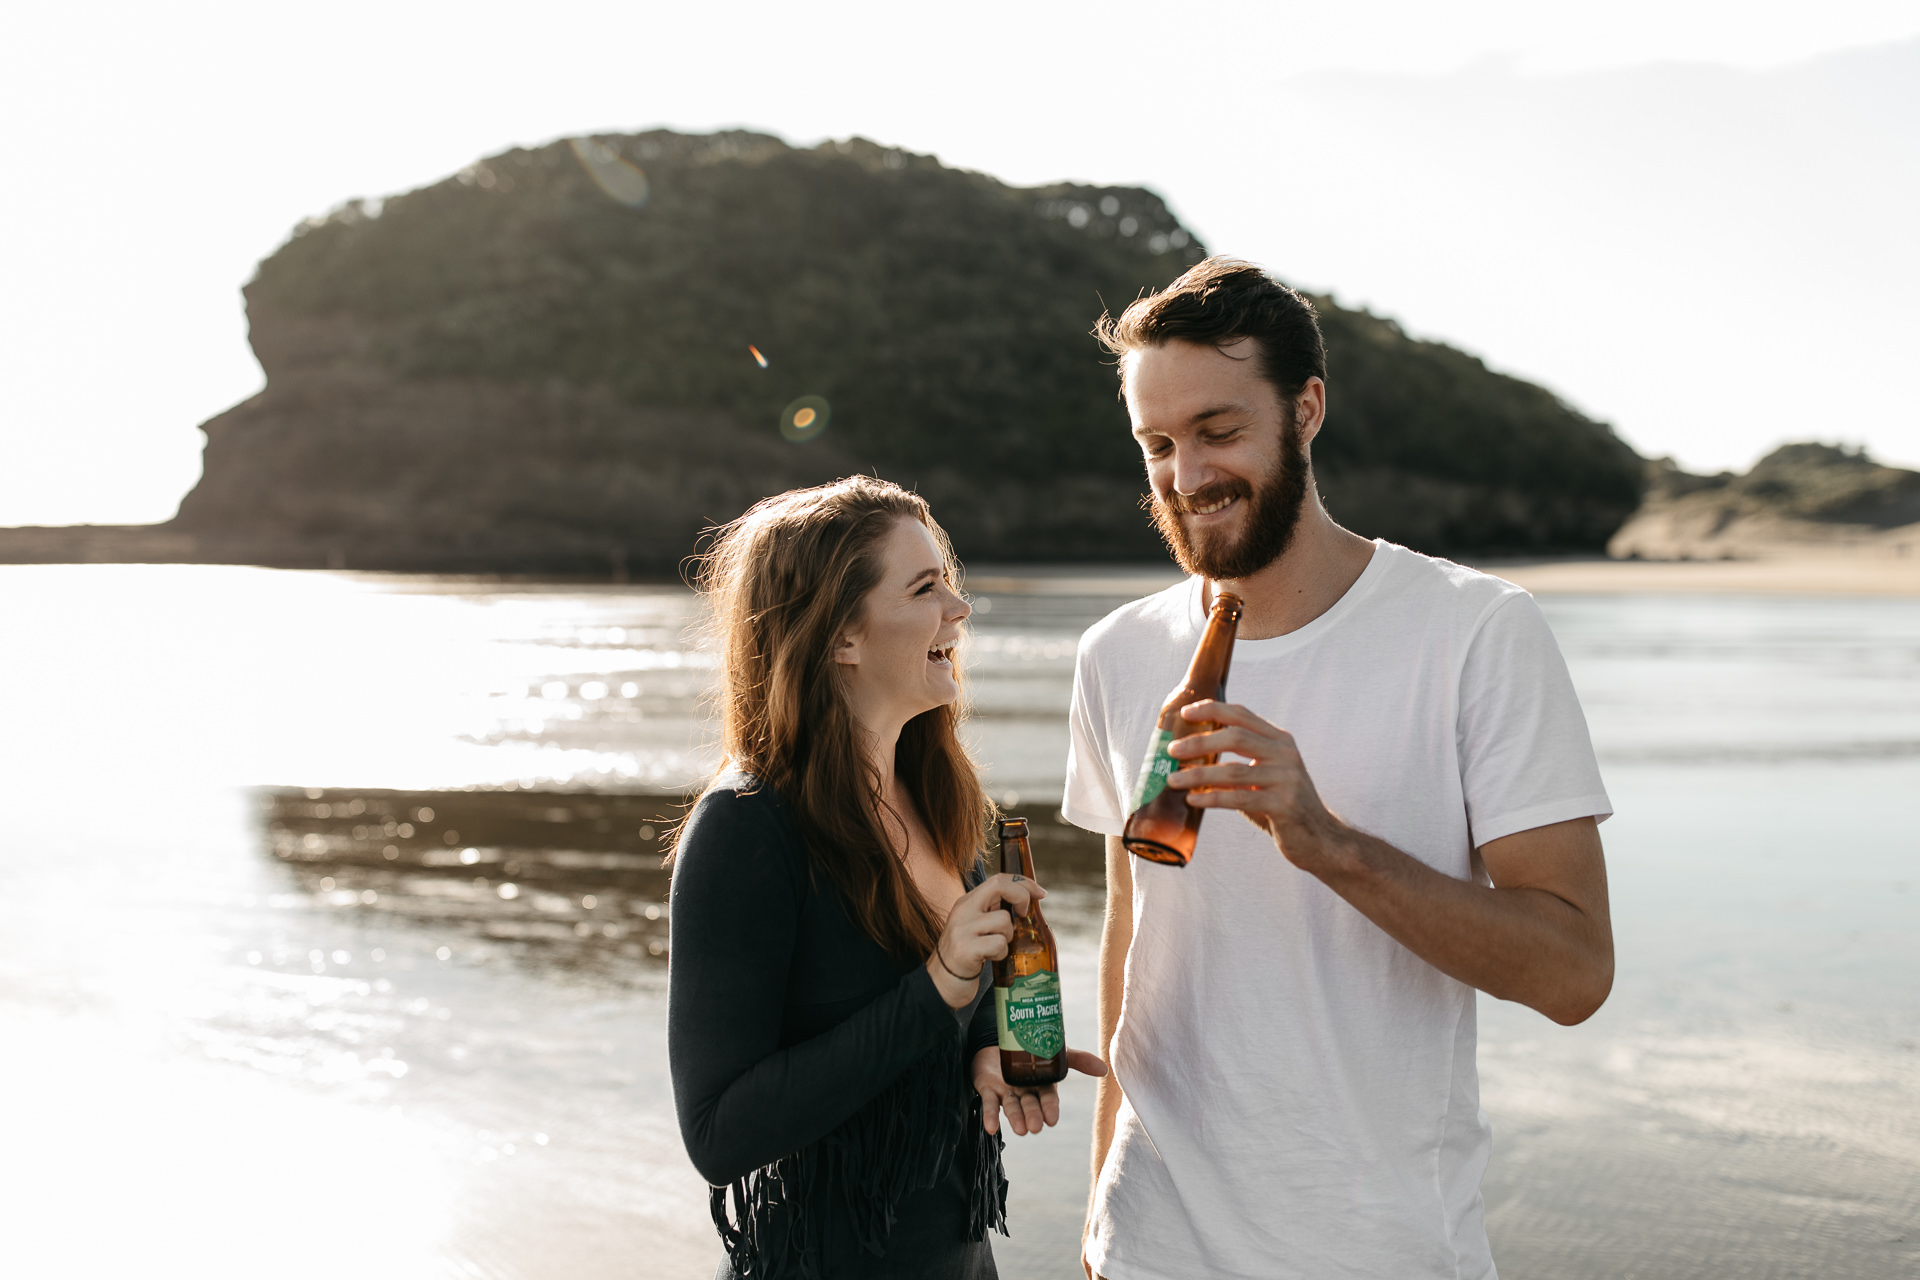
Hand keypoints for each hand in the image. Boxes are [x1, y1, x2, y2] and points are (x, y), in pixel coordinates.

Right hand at [926, 873, 1043, 1007]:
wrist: (941, 981)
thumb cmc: (966, 954)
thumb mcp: (975, 926)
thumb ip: (992, 912)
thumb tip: (1028, 901)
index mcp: (967, 902)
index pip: (998, 879)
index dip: (1023, 883)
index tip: (1040, 893)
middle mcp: (963, 911)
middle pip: (1000, 887)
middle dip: (1021, 896)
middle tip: (1024, 914)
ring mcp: (962, 929)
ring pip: (1004, 920)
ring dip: (1008, 937)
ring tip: (995, 948)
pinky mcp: (965, 949)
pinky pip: (999, 944)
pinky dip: (1000, 953)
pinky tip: (989, 959)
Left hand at [971, 1045, 1107, 1135]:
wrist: (1001, 1040)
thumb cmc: (1032, 1050)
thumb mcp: (1056, 1052)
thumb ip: (1078, 1060)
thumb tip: (1104, 1069)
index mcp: (1042, 1085)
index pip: (1047, 1099)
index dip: (1049, 1109)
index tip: (1052, 1120)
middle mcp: (1025, 1092)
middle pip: (1029, 1105)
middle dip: (1032, 1116)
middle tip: (1035, 1128)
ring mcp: (1006, 1092)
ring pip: (1011, 1107)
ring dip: (1015, 1119)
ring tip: (1020, 1130)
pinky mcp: (988, 1088)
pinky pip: (989, 1103)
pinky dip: (990, 1116)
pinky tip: (991, 1128)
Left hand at [1167, 699, 1350, 873]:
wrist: (1319, 838)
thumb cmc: (1281, 805)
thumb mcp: (1263, 776)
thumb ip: (1237, 764)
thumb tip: (1189, 758)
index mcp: (1280, 740)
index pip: (1242, 715)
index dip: (1212, 710)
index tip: (1185, 713)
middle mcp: (1285, 754)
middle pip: (1235, 737)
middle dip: (1199, 742)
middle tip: (1172, 750)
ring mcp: (1287, 778)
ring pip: (1233, 771)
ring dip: (1198, 774)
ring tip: (1173, 779)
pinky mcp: (1284, 805)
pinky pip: (1239, 798)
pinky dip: (1212, 798)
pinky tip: (1192, 800)